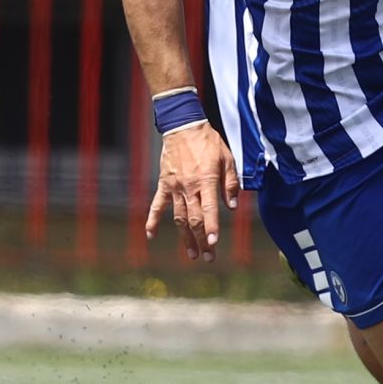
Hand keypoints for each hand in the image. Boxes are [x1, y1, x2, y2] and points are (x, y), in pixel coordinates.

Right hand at [144, 122, 239, 262]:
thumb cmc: (208, 142)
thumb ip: (231, 183)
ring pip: (179, 217)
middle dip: (201, 240)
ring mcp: (175, 187)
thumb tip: (232, 206)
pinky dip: (152, 220)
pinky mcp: (164, 184)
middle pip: (194, 219)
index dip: (211, 228)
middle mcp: (189, 187)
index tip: (213, 244)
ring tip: (192, 254)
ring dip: (185, 237)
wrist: (183, 126)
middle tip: (207, 257)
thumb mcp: (227, 158)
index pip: (209, 210)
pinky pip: (157, 205)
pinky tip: (150, 235)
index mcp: (206, 181)